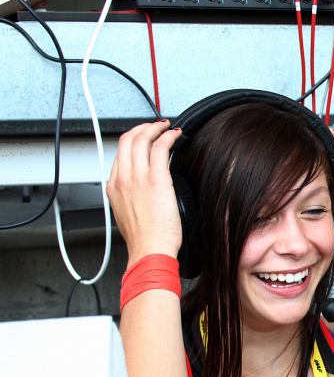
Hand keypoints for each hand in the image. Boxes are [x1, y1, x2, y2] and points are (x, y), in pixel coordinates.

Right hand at [107, 121, 182, 265]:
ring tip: (166, 127)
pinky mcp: (156, 178)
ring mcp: (137, 177)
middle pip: (126, 140)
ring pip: (141, 139)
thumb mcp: (127, 215)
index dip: (132, 142)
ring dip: (154, 128)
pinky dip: (168, 136)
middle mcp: (122, 178)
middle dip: (141, 128)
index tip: (144, 140)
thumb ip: (131, 199)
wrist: (150, 250)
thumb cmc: (145, 239)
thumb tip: (143, 194)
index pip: (119, 155)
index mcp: (114, 187)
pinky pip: (160, 147)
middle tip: (155, 126)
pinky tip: (175, 135)